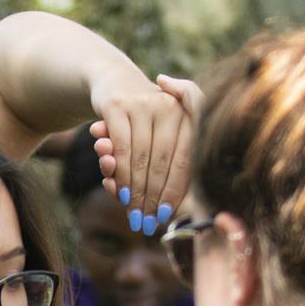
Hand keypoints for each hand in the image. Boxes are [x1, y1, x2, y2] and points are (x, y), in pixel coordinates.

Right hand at [89, 71, 205, 235]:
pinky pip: (119, 147)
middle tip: (145, 223)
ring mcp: (142, 104)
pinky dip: (117, 171)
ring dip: (134, 190)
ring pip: (140, 158)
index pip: (184, 162)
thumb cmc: (145, 119)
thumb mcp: (165, 133)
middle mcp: (169, 108)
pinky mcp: (116, 105)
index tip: (164, 216)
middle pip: (162, 163)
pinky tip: (115, 189)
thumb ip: (172, 164)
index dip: (174, 191)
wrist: (115, 82)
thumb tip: (172, 211)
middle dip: (152, 197)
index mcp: (189, 117)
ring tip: (132, 213)